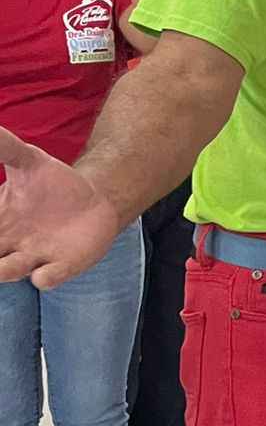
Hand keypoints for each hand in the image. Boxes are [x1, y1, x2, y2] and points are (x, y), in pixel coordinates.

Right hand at [0, 127, 124, 288]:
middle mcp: (7, 243)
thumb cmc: (51, 182)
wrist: (95, 198)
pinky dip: (46, 277)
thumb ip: (2, 148)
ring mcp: (35, 256)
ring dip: (1, 271)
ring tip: (0, 268)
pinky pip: (51, 277)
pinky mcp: (64, 264)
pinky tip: (43, 274)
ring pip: (9, 271)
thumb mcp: (27, 160)